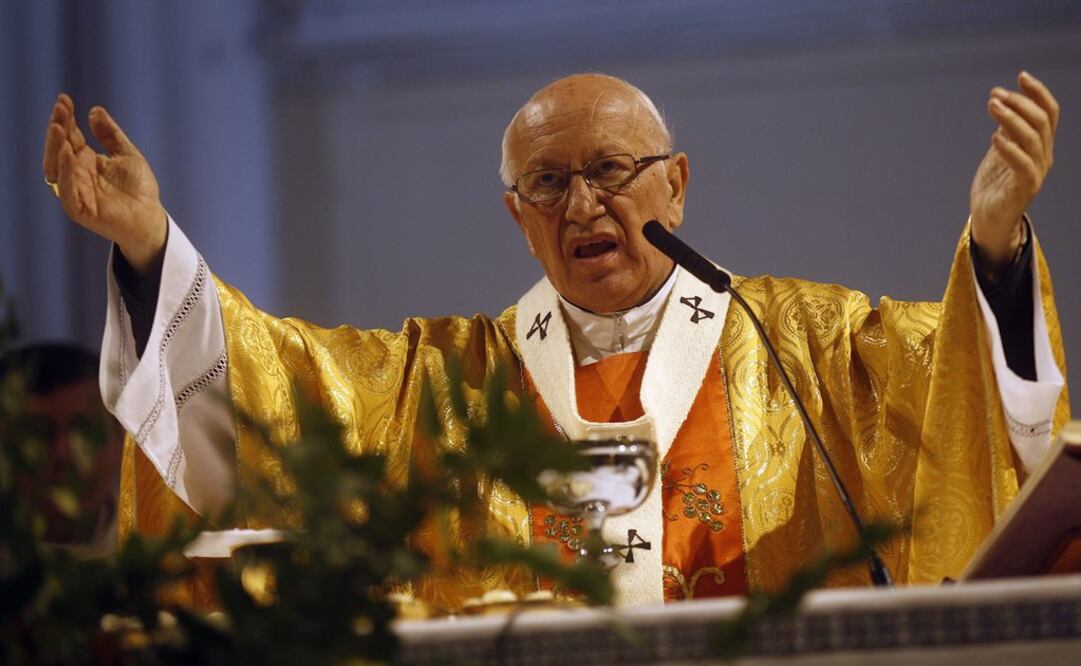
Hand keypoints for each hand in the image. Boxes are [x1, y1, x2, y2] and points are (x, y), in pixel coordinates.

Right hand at [42, 94, 166, 273]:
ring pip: (57, 168)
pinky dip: (66, 172)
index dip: (66, 119)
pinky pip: (67, 190)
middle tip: (60, 109)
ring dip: (56, 147)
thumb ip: (111, 135)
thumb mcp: (127, 155)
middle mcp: (76, 174)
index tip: (64, 99)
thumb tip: (94, 110)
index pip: (70, 136)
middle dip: (58, 129)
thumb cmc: (140, 189)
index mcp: (86, 161)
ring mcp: (76, 191)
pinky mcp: (80, 209)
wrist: (151, 218)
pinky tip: (69, 154)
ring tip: (59, 127)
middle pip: (60, 149)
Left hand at [969, 71, 1058, 272]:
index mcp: (1040, 146)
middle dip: (1019, 103)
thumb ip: (1007, 131)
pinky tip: (994, 137)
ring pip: (1032, 139)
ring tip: (992, 105)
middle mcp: (1043, 157)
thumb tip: (1003, 104)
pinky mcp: (1024, 190)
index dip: (1038, 93)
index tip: (1021, 76)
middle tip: (995, 94)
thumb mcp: (1000, 151)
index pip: (1049, 113)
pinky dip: (1009, 149)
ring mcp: (1036, 173)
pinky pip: (1022, 165)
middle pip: (1041, 121)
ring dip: (1011, 118)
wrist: (988, 220)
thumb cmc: (994, 186)